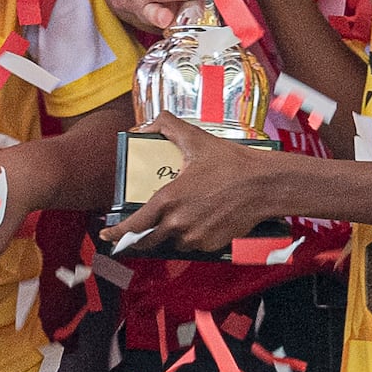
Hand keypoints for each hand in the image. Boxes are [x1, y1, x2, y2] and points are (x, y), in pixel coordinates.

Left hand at [106, 124, 302, 254]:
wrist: (265, 185)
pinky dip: (190, 236)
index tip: (107, 235)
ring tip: (176, 218)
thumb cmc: (232, 162)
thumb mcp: (196, 139)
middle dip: (140, 237)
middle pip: (149, 240)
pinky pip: (193, 245)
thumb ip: (166, 126)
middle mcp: (178, 224)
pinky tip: (198, 221)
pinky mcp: (212, 245)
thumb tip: (144, 126)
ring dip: (169, 234)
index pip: (133, 226)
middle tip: (137, 231)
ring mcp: (195, 238)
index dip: (117, 233)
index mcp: (168, 201)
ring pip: (172, 242)